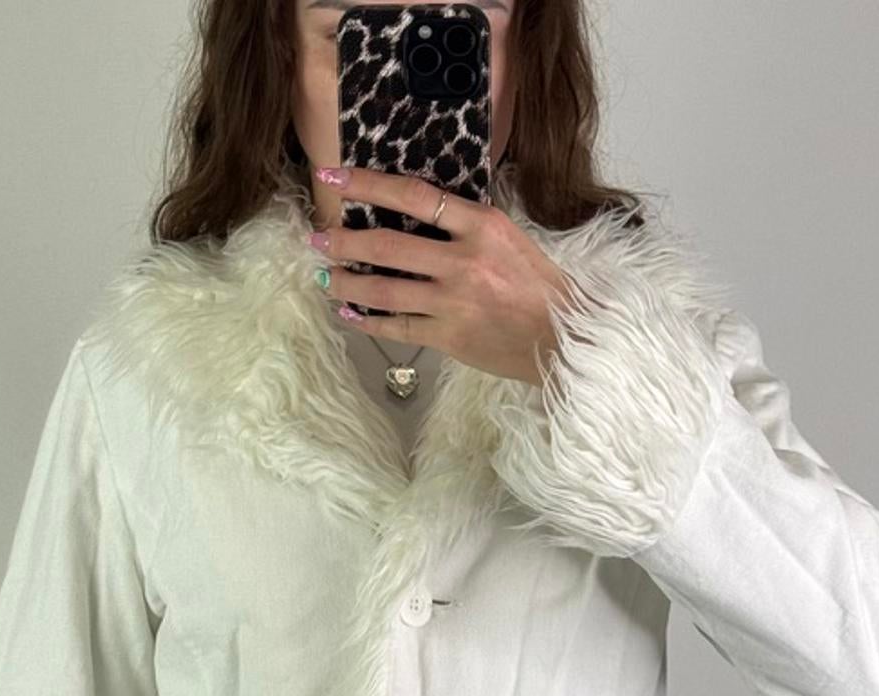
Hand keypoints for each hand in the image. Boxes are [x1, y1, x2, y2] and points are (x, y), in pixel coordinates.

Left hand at [309, 165, 570, 386]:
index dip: (367, 184)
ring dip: (346, 283)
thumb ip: (465, 224)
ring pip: (384, 290)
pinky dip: (368, 321)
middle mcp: (463, 261)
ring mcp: (453, 302)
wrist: (562, 336)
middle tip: (316, 237)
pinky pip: (397, 327)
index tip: (334, 176)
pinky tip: (349, 314)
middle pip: (387, 245)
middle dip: (343, 240)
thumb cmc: (537, 285)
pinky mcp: (449, 337)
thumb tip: (417, 211)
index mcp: (481, 225)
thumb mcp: (507, 237)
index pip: (413, 195)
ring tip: (324, 277)